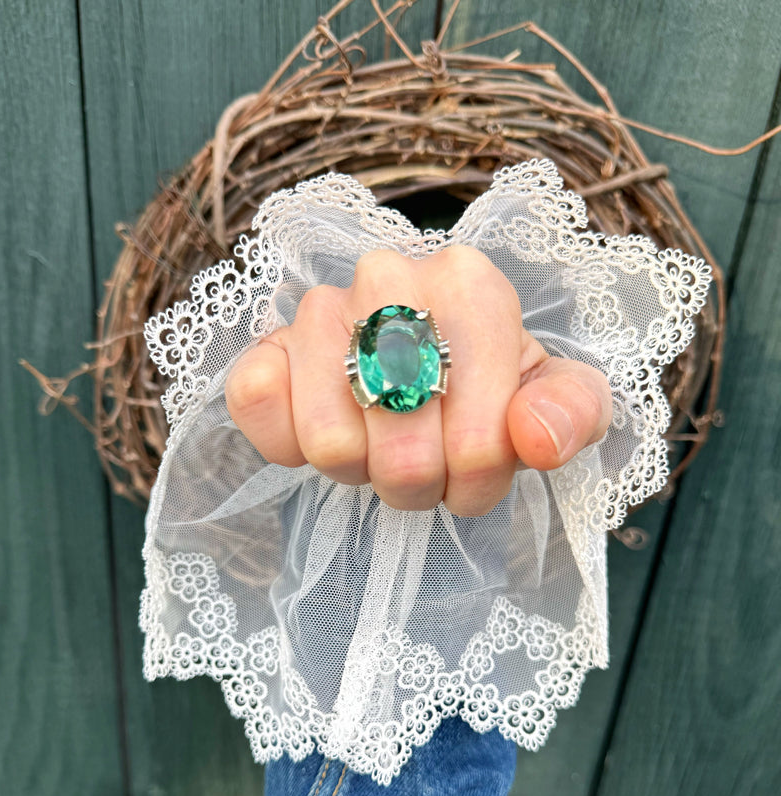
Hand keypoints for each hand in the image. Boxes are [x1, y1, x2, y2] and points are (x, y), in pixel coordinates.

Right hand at [225, 246, 611, 515]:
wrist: (421, 359)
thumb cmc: (493, 382)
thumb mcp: (558, 394)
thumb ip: (571, 412)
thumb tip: (532, 437)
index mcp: (470, 286)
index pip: (479, 441)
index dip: (477, 479)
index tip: (477, 464)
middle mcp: (387, 280)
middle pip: (403, 454)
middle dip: (420, 482)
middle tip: (428, 458)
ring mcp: (319, 309)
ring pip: (331, 445)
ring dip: (361, 470)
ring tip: (380, 440)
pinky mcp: (267, 344)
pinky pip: (257, 408)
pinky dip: (288, 444)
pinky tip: (328, 424)